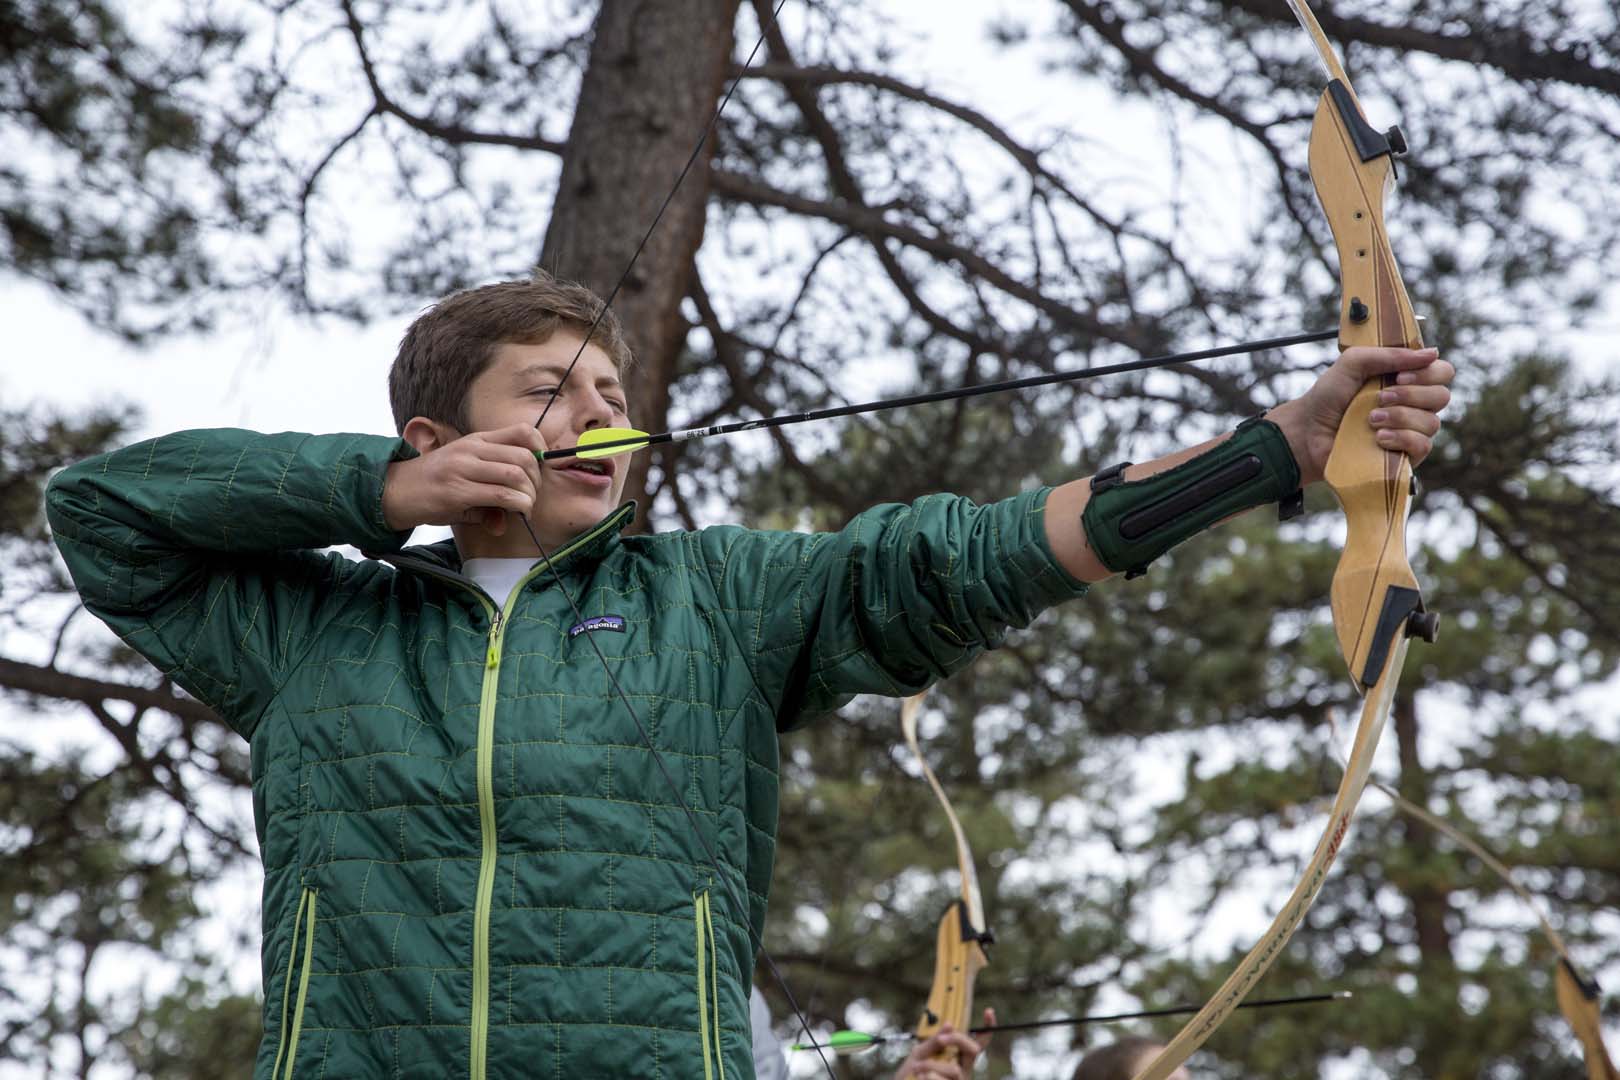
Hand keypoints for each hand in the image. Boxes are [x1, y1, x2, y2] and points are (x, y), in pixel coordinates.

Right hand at [382, 423, 547, 533]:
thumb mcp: (464, 475)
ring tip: (524, 508)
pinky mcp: (458, 491)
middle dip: (538, 480)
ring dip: (529, 496)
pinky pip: (501, 495)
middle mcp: (471, 450)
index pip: (522, 431)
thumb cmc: (432, 485)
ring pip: (516, 475)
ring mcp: (463, 469)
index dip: (541, 448)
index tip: (541, 470)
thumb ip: (491, 488)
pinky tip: (516, 514)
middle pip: (525, 456)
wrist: (393, 491)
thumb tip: (510, 516)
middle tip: (532, 496)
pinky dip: (518, 506)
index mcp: (476, 441)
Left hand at [893, 1010, 993, 1078]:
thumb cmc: (913, 1073)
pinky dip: (928, 1077)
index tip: (989, 1011)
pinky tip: (919, 1078)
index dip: (986, 1028)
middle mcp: (963, 1070)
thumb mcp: (920, 1053)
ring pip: (954, 1069)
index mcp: (957, 1057)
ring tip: (916, 1068)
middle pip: (974, 1050)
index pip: (976, 1043)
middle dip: (957, 1040)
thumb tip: (949, 1024)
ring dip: (931, 1065)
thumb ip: (933, 1042)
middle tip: (940, 1040)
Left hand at [1269, 345, 1453, 485]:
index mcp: (1406, 379)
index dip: (1428, 372)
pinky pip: (1423, 446)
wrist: (1307, 432)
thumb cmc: (1327, 397)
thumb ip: (1388, 354)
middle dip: (1411, 395)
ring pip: (1432, 422)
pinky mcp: (1404, 455)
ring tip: (1371, 420)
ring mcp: (1409, 430)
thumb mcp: (1352, 364)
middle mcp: (1413, 404)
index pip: (1441, 372)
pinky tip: (1379, 438)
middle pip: (1442, 396)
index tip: (1399, 376)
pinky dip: (1402, 439)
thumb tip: (1431, 353)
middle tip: (1380, 398)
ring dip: (1400, 417)